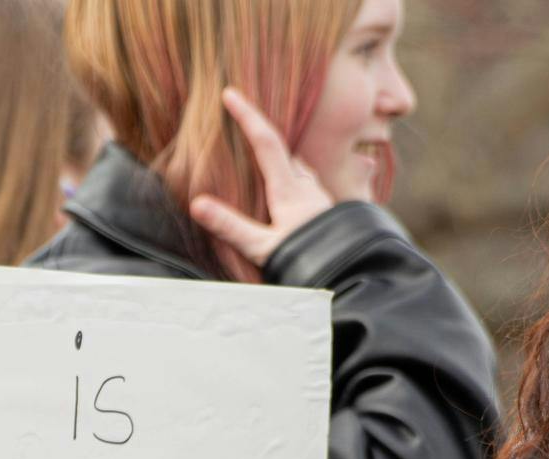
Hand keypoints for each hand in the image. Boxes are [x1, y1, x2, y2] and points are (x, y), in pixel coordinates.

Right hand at [189, 87, 335, 269]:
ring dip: (284, 158)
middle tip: (245, 122)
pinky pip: (310, 184)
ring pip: (301, 168)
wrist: (352, 276)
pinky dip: (297, 178)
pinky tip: (296, 190)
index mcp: (290, 190)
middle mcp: (309, 187)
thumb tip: (196, 204)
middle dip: (264, 133)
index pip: (266, 142)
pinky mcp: (331, 212)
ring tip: (268, 157)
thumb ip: (230, 226)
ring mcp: (322, 199)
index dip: (247, 115)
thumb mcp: (263, 248)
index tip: (230, 93)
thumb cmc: (309, 263)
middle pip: (285, 150)